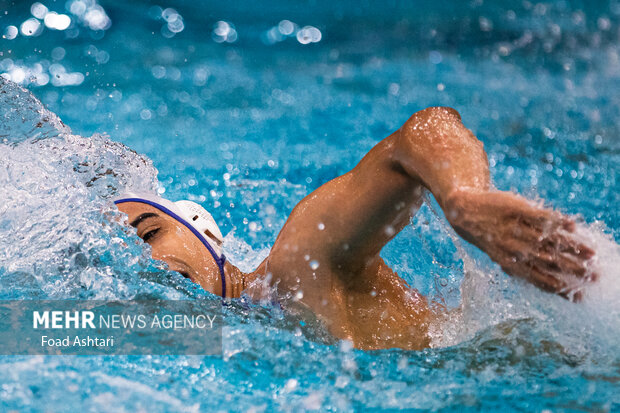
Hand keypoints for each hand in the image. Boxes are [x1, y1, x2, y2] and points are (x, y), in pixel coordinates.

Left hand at [445, 190, 596, 300]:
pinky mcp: (516, 209)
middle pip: (549, 262)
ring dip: (572, 247)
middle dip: (574, 271)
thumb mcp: (498, 255)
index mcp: (510, 263)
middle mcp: (514, 248)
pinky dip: (556, 221)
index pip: (539, 280)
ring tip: (592, 254)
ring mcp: (516, 229)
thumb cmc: (488, 235)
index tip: (580, 296)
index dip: (560, 289)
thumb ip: (519, 269)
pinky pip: (539, 216)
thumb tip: (546, 286)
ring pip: (549, 240)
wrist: (464, 211)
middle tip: (594, 276)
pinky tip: (572, 225)